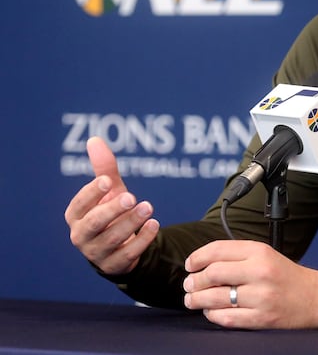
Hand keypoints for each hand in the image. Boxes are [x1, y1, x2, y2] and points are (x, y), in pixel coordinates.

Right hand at [64, 136, 158, 275]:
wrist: (120, 246)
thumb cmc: (111, 212)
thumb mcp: (110, 191)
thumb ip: (104, 169)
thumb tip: (95, 139)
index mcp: (76, 216)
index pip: (79, 205)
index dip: (92, 193)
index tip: (108, 181)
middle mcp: (81, 236)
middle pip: (94, 224)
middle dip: (112, 210)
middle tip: (132, 197)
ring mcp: (96, 253)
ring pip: (112, 239)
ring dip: (131, 222)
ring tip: (148, 207)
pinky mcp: (114, 265)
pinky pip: (128, 254)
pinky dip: (142, 240)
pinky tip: (154, 224)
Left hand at [183, 240, 317, 329]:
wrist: (315, 298)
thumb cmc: (287, 276)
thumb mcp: (266, 254)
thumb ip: (238, 256)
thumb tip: (202, 264)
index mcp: (260, 252)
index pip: (218, 250)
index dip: (197, 257)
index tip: (189, 264)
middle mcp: (259, 272)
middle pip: (212, 274)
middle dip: (193, 281)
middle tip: (188, 285)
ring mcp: (260, 297)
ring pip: (215, 298)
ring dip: (197, 300)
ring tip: (192, 300)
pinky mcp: (261, 318)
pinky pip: (226, 318)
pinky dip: (212, 315)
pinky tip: (210, 312)